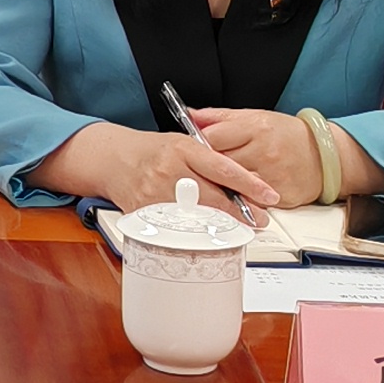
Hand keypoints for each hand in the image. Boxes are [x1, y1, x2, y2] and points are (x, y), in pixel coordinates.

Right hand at [40, 120, 274, 215]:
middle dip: (240, 213)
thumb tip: (244, 183)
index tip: (270, 197)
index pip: (224, 168)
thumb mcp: (182, 143)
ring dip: (221, 228)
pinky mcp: (145, 214)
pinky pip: (175, 230)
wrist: (113, 158)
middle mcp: (170, 170)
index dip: (250, 185)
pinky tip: (207, 239)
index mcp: (183, 148)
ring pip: (197, 218)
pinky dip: (194, 237)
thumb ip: (209, 160)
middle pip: (213, 198)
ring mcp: (156, 194)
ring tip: (237, 231)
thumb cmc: (152, 150)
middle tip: (258, 220)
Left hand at [185, 108, 330, 208]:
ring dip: (220, 186)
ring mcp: (271, 176)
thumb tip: (190, 114)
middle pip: (220, 164)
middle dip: (206, 168)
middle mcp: (264, 152)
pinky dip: (239, 199)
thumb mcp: (255, 117)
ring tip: (211, 185)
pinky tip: (233, 196)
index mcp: (256, 128)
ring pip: (232, 186)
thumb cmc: (288, 135)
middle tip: (196, 170)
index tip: (192, 149)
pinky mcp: (279, 196)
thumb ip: (220, 117)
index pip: (213, 138)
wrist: (324, 156)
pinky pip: (249, 201)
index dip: (199, 144)